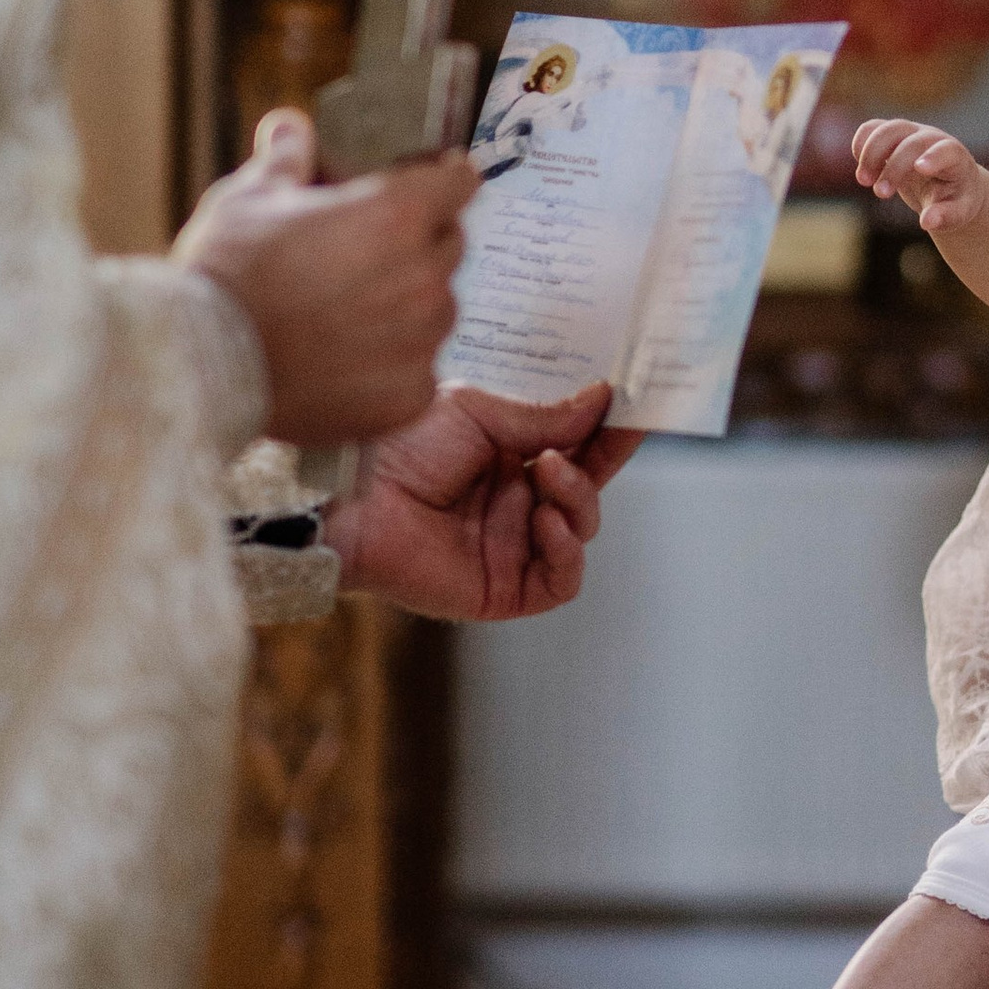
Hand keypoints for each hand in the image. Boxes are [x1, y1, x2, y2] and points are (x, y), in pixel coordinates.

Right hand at [178, 108, 474, 448]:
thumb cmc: (225, 274)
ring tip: (346, 312)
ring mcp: (420, 340)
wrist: (200, 367)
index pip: (459, 182)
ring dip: (408, 305)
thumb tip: (290, 127)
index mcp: (396, 214)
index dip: (442, 180)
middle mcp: (422, 276)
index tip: (427, 184)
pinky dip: (393, 366)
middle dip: (416, 242)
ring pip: (437, 310)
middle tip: (362, 254)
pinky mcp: (409, 397)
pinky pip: (419, 371)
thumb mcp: (249, 199)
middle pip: (448, 246)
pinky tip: (344, 361)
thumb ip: (287, 159)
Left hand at [330, 382, 638, 621]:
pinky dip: (567, 550)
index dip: (609, 431)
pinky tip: (547, 520)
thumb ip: (544, 417)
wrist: (349, 496)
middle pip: (585, 487)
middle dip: (606, 460)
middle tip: (616, 431)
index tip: (638, 406)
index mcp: (505, 458)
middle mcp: (512, 503)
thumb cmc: (398, 445)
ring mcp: (509, 547)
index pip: (574, 446)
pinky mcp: (502, 589)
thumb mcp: (478, 413)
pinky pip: (560, 580)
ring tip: (548, 471)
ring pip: (580, 529)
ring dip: (579, 497)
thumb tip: (602, 399)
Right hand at [855, 118, 988, 239]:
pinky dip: (861, 143)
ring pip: (888, 129)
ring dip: (871, 153)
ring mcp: (911, 133)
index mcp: (955, 157)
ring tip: (864, 181)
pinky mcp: (892, 135)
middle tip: (880, 194)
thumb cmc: (954, 199)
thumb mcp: (957, 212)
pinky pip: (872, 128)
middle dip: (894, 166)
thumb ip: (945, 216)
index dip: (933, 156)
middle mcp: (932, 139)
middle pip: (911, 142)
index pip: (946, 150)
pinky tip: (861, 169)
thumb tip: (926, 222)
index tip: (919, 168)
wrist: (946, 182)